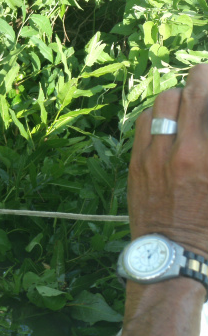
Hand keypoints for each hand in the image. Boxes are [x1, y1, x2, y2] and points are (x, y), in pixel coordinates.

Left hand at [128, 64, 207, 255]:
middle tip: (205, 83)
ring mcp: (154, 155)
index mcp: (207, 156)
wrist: (173, 255)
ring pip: (162, 103)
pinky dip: (156, 117)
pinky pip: (143, 124)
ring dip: (176, 99)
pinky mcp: (135, 163)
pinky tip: (165, 126)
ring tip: (184, 107)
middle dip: (201, 81)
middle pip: (189, 91)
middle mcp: (183, 150)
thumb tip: (203, 121)